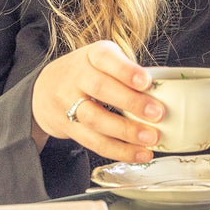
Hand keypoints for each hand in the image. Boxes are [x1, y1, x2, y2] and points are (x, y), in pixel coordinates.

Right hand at [32, 40, 162, 162]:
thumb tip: (165, 91)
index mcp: (91, 56)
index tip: (146, 81)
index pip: (106, 58)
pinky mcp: (68, 127)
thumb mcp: (104, 60)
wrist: (44, 90)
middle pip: (101, 89)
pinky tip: (139, 154)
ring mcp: (68, 103)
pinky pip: (93, 142)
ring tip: (151, 138)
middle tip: (157, 114)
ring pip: (95, 119)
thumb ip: (128, 71)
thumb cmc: (87, 72)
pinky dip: (119, 151)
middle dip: (131, 103)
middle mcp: (77, 77)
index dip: (126, 71)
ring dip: (126, 132)